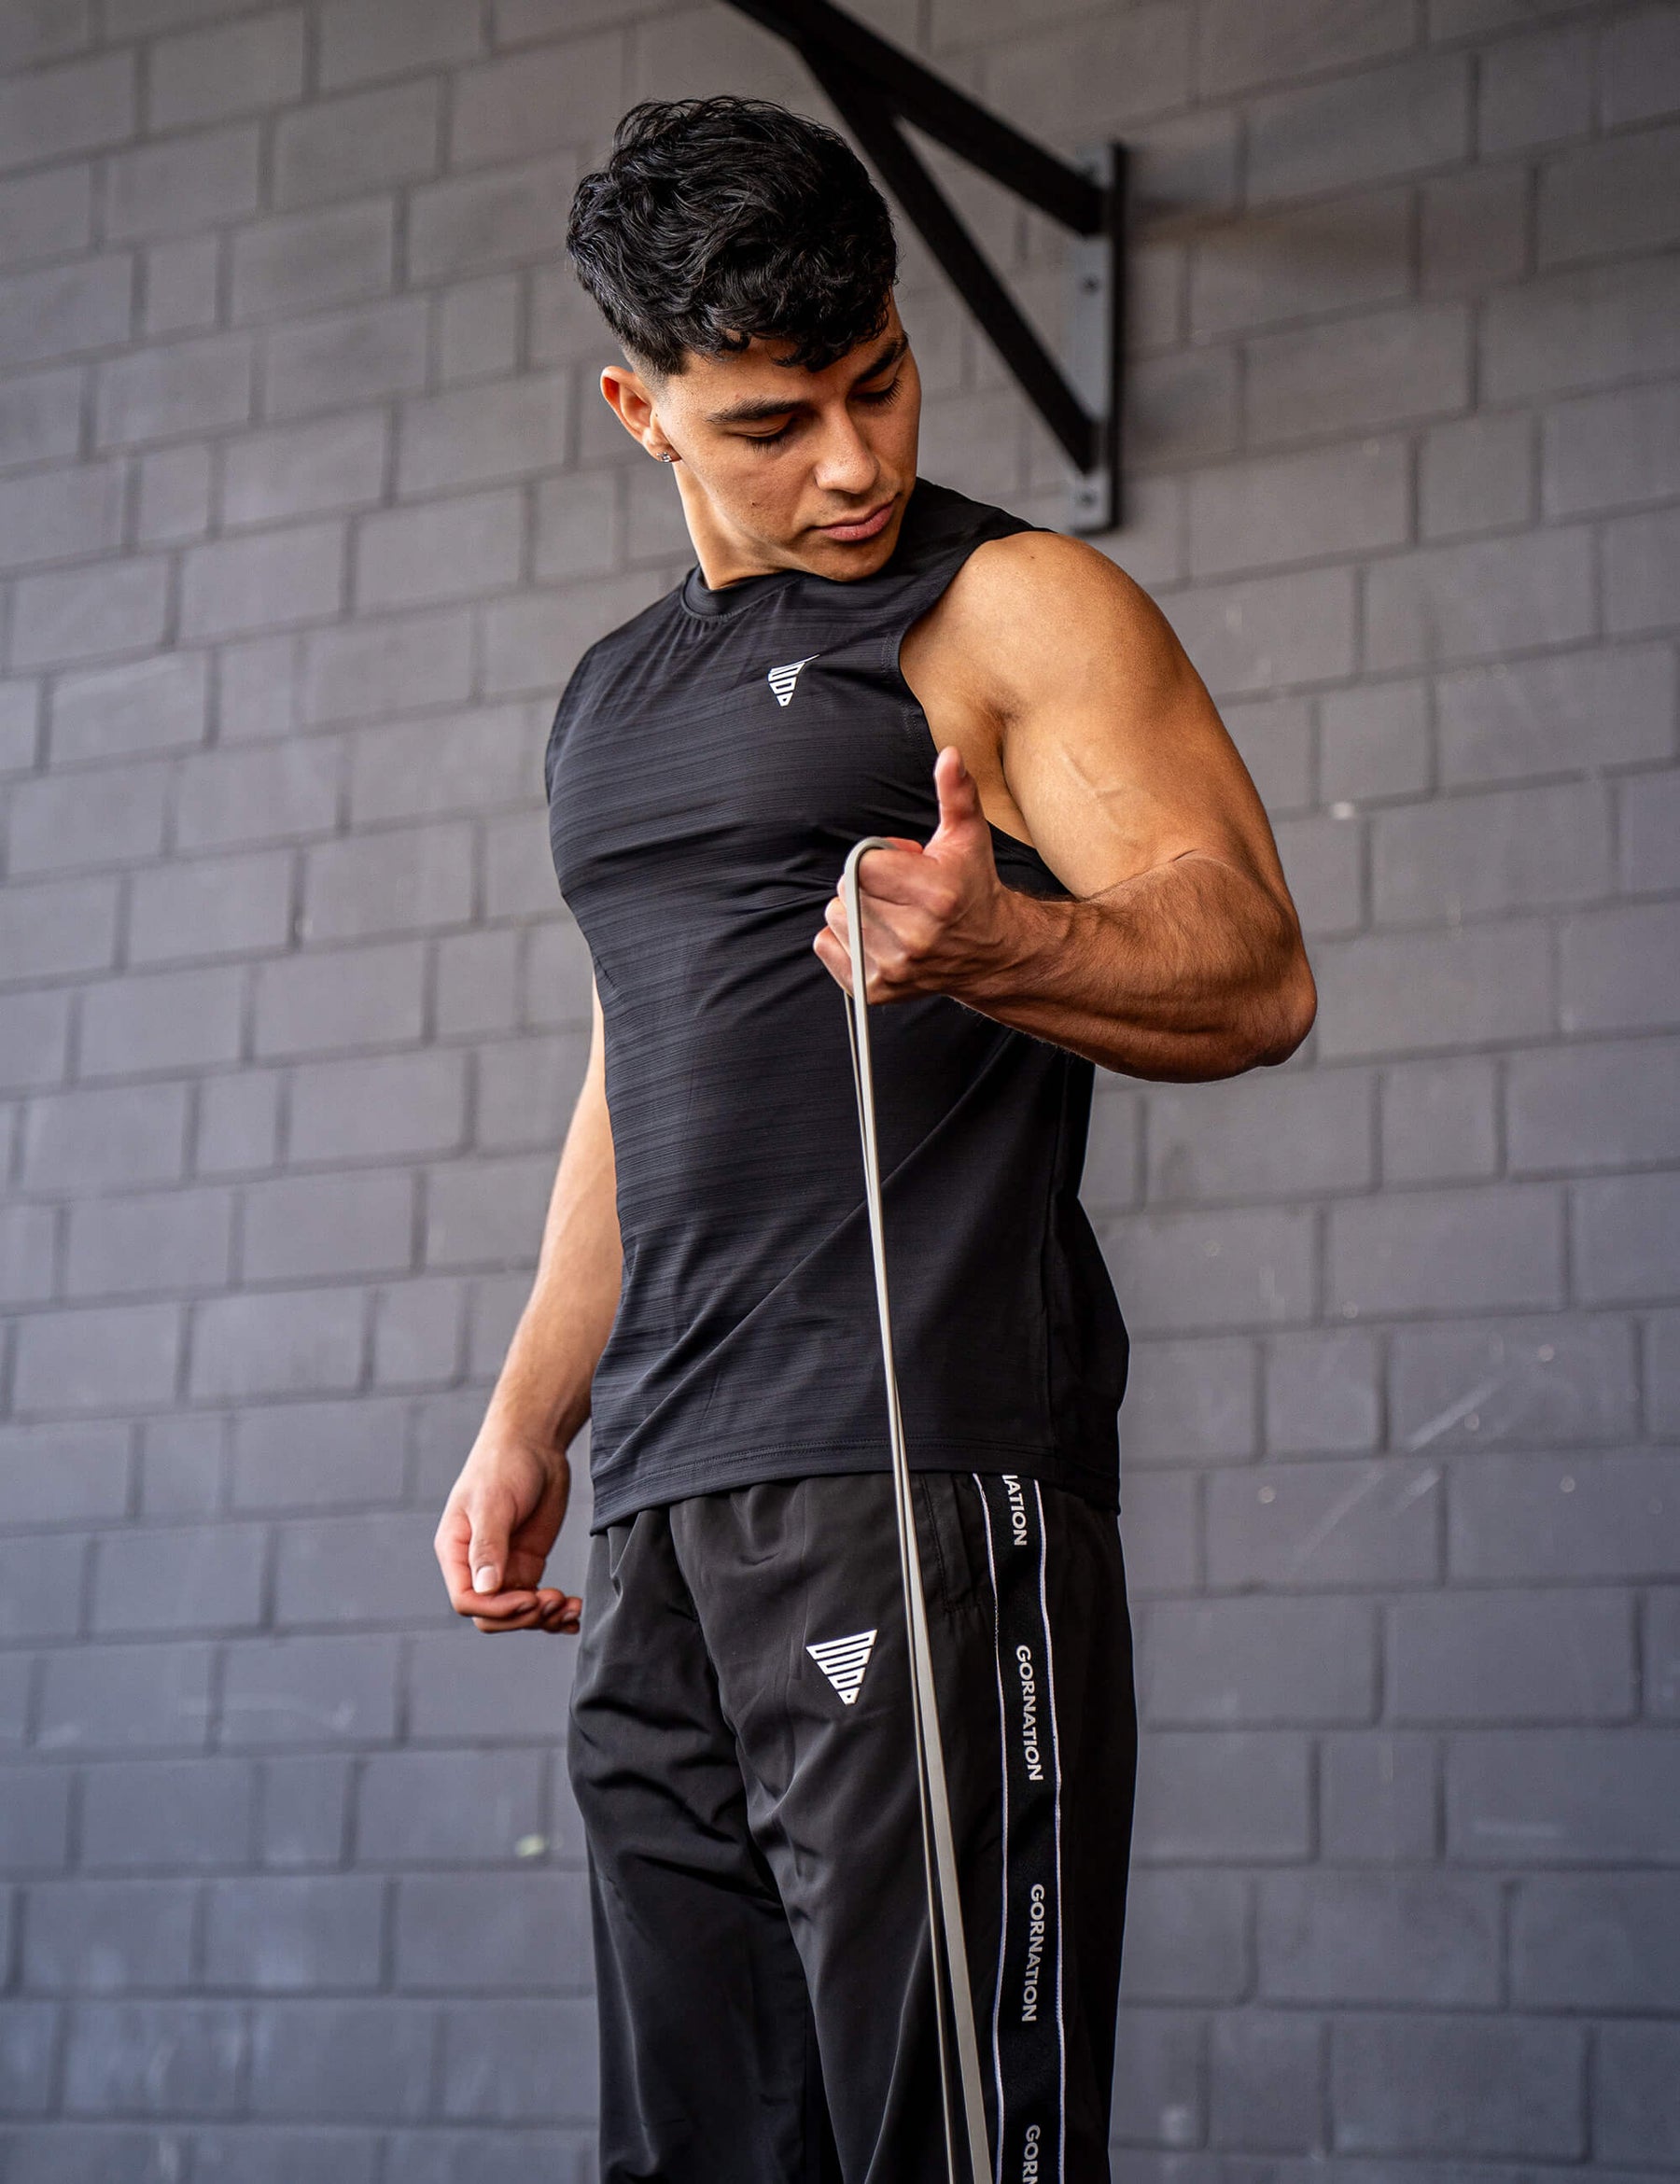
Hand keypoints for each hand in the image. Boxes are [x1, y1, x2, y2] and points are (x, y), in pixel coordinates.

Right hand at [434, 1422, 581, 1635]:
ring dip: (544, 1618)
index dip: (497, 1609)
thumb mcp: (493, 1504)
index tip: (529, 1599)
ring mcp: (505, 1567)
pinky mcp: (529, 1564)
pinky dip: (555, 1613)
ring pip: (517, 1613)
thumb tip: (485, 1589)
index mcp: (456, 1552)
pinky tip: (575, 1614)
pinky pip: (537, 1601)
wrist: (534, 1444)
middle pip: (492, 1614)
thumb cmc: (503, 1465)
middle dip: (524, 1616)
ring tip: (570, 1606)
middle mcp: (477, 1566)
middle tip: (555, 1600)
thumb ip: (488, 1547)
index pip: (467, 1600)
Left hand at [814, 746, 1019, 1002]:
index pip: (864, 864)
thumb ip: (955, 793)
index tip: (903, 864)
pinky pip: (826, 946)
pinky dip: (842, 937)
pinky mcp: (878, 989)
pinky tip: (876, 934)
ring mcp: (895, 967)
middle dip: (866, 883)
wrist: (990, 952)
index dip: (878, 858)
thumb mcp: (968, 836)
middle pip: (846, 891)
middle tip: (898, 889)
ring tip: (891, 912)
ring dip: (855, 909)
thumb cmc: (972, 888)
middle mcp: (914, 936)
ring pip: (836, 917)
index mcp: (935, 894)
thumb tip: (950, 755)